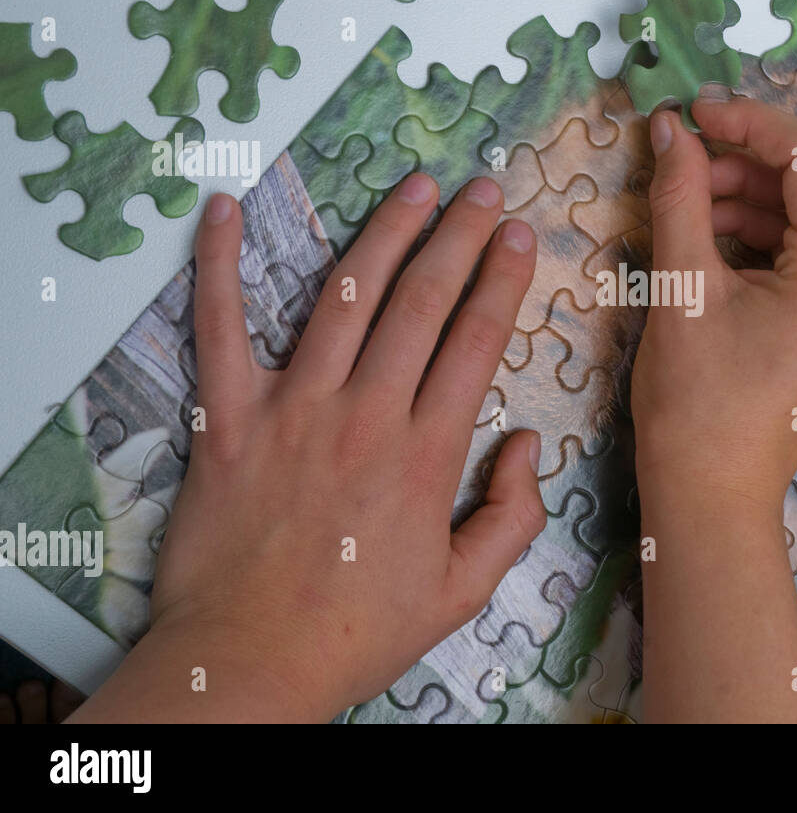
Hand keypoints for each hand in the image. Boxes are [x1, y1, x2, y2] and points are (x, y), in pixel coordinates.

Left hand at [71, 173, 544, 722]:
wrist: (250, 661)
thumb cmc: (357, 630)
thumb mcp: (464, 592)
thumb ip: (512, 515)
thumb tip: (528, 445)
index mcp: (427, 453)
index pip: (476, 340)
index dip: (503, 279)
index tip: (520, 235)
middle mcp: (366, 414)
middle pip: (422, 302)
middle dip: (461, 236)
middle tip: (484, 192)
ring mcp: (293, 408)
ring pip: (346, 298)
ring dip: (385, 233)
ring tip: (415, 187)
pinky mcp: (228, 416)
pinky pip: (218, 327)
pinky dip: (216, 264)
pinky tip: (221, 209)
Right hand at [630, 97, 796, 722]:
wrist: (713, 492)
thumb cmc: (695, 404)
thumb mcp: (681, 290)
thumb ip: (678, 196)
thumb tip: (670, 128)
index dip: (752, 123)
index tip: (694, 114)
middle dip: (753, 157)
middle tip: (687, 157)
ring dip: (756, 191)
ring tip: (688, 202)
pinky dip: (766, 228)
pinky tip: (711, 234)